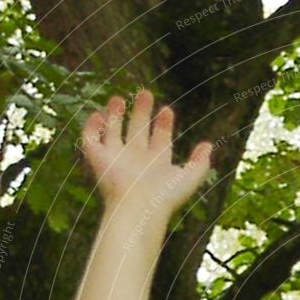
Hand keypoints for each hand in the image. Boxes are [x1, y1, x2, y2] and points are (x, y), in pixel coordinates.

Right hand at [80, 88, 212, 215]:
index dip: (164, 125)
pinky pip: (90, 139)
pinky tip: (99, 114)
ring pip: (113, 132)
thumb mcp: (189, 177)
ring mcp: (116, 159)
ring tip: (119, 99)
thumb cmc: (165, 196)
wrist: (138, 207)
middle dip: (142, 113)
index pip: (160, 140)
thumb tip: (209, 145)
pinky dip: (91, 126)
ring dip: (115, 115)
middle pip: (138, 132)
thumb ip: (200, 162)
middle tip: (146, 93)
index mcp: (157, 164)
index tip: (167, 110)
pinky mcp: (97, 159)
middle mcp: (136, 160)